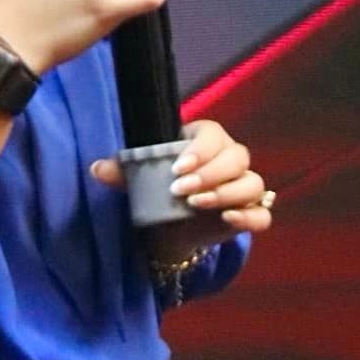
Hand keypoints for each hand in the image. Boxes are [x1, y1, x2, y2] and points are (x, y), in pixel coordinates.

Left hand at [91, 118, 274, 254]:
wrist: (170, 225)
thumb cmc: (159, 189)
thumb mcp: (138, 180)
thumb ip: (122, 172)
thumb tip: (97, 168)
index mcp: (205, 141)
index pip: (213, 134)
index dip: (200, 149)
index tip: (177, 167)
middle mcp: (229, 160)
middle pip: (237, 157)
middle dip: (210, 173)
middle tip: (181, 190)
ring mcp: (243, 187)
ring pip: (253, 183)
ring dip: (227, 193)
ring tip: (195, 204)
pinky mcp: (249, 213)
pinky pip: (262, 213)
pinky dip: (250, 216)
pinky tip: (228, 219)